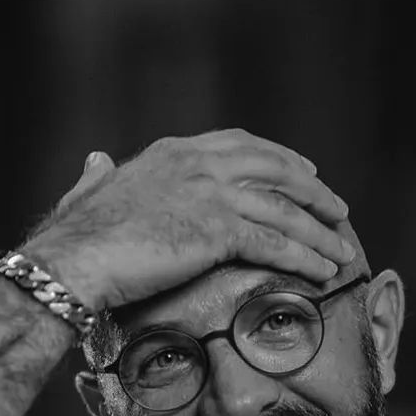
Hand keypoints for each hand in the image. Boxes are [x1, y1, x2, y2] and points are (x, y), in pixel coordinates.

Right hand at [23, 129, 354, 310]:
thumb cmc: (74, 239)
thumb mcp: (88, 194)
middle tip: (337, 209)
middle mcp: (198, 164)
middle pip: (275, 169)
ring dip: (319, 230)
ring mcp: (210, 193)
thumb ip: (98, 175)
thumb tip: (95, 160)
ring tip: (343, 249)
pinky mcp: (217, 229)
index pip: (241, 145)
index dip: (278, 160)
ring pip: (283, 208)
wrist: (72, 259)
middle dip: (312, 191)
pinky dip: (304, 256)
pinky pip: (275, 242)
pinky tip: (324, 270)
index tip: (303, 173)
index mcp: (173, 153)